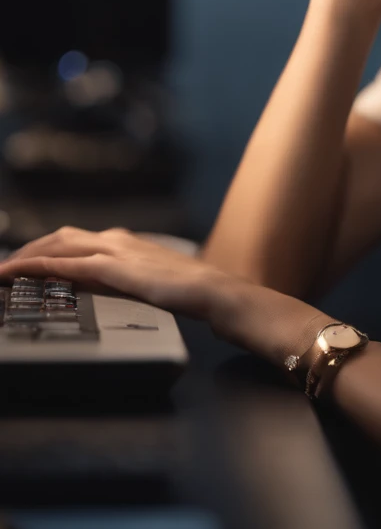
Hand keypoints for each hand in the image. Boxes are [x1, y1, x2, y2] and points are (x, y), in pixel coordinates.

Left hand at [0, 226, 227, 319]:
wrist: (212, 290)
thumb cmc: (190, 292)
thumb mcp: (153, 282)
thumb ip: (133, 280)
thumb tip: (121, 291)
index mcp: (127, 242)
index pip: (78, 239)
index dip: (49, 248)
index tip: (29, 260)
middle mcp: (117, 239)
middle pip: (62, 236)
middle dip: (31, 248)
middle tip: (8, 265)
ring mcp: (115, 251)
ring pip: (59, 244)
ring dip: (28, 255)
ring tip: (6, 269)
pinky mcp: (114, 268)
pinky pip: (67, 264)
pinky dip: (39, 266)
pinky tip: (21, 272)